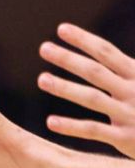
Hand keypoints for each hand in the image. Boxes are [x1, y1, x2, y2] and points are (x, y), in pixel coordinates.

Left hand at [38, 22, 134, 157]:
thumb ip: (126, 67)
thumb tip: (104, 49)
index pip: (108, 53)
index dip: (84, 40)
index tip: (61, 29)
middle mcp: (134, 92)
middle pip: (96, 72)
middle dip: (69, 59)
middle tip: (43, 48)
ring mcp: (130, 115)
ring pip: (93, 99)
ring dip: (66, 88)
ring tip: (42, 80)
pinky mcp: (126, 138)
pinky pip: (95, 130)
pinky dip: (72, 127)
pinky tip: (50, 122)